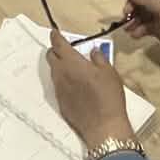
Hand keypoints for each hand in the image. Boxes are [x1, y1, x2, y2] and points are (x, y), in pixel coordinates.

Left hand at [46, 30, 133, 149]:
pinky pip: (58, 86)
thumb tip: (93, 51)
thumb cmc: (108, 96)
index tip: (54, 32)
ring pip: (54, 72)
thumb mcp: (109, 72)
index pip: (58, 44)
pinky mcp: (60, 103)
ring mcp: (58, 89)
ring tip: (71, 67)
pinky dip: (63, 81)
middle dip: (55, 50)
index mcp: (71, 62)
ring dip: (59, 66)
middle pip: (50, 57)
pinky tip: (74, 86)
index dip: (55, 37)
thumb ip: (99, 58)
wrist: (103, 127)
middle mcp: (61, 74)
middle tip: (64, 50)